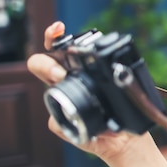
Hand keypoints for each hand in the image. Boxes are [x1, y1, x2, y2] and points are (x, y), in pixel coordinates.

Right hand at [27, 21, 152, 161]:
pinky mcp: (61, 124)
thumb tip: (121, 70)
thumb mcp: (125, 88)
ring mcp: (61, 102)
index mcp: (79, 69)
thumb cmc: (124, 109)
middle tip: (61, 72)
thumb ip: (121, 76)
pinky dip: (66, 122)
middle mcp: (65, 82)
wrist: (124, 137)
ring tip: (64, 83)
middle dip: (46, 63)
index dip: (55, 35)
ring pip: (47, 92)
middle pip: (41, 64)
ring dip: (52, 85)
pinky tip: (82, 122)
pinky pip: (56, 121)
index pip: (61, 47)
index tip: (59, 28)